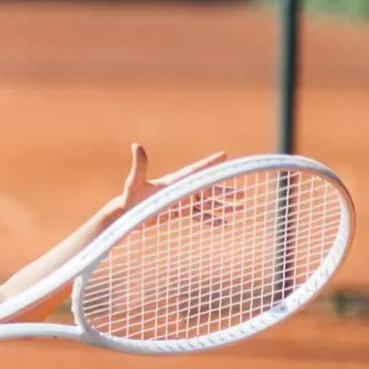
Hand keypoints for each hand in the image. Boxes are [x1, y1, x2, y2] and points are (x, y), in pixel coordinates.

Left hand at [115, 143, 243, 225]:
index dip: (209, 164)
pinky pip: (199, 215)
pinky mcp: (178, 211)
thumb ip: (139, 165)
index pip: (195, 171)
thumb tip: (136, 145)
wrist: (125, 214)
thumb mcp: (134, 182)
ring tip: (241, 207)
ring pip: (207, 202)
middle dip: (225, 190)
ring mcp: (181, 200)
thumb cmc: (129, 198)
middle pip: (207, 188)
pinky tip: (224, 223)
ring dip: (223, 205)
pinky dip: (212, 218)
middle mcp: (180, 189)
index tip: (224, 155)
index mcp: (174, 181)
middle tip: (243, 193)